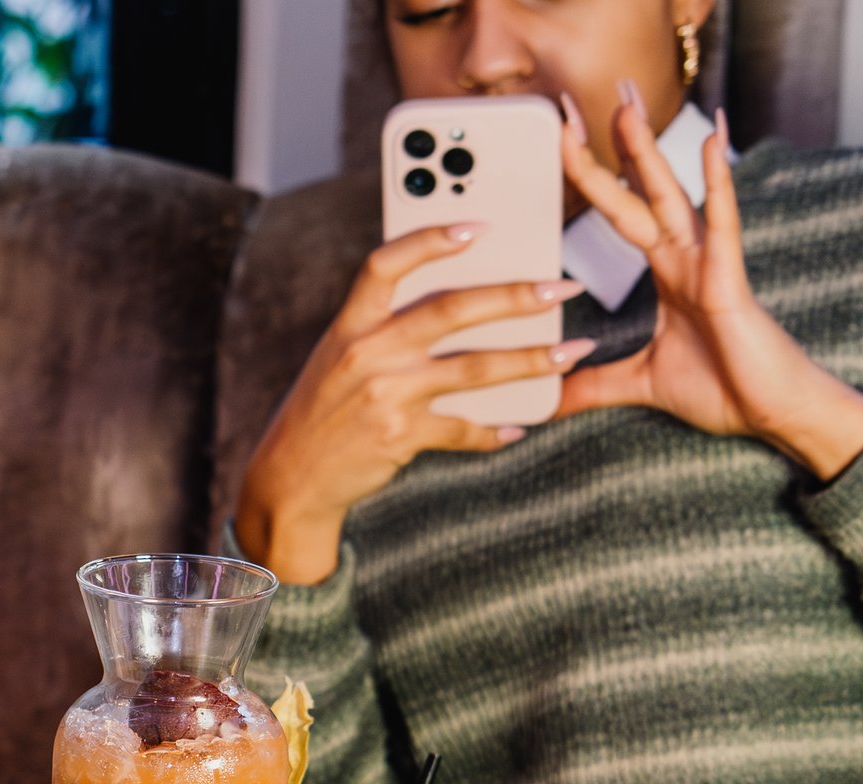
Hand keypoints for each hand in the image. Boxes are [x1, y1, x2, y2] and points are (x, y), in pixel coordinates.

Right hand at [235, 227, 592, 584]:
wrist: (291, 478)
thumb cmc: (323, 410)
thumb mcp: (338, 357)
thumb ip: (384, 327)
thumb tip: (457, 301)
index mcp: (350, 325)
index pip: (386, 265)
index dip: (430, 239)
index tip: (478, 227)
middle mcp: (366, 353)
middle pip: (451, 310)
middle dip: (515, 296)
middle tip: (562, 287)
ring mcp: (385, 395)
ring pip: (474, 369)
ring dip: (530, 360)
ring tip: (571, 351)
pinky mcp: (400, 436)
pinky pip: (463, 428)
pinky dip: (494, 430)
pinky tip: (519, 426)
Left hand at [556, 87, 862, 478]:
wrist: (773, 411)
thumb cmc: (722, 388)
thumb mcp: (639, 384)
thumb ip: (592, 385)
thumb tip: (549, 400)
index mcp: (667, 273)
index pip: (620, 214)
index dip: (593, 179)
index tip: (563, 144)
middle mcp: (686, 257)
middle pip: (639, 193)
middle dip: (611, 150)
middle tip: (578, 106)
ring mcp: (709, 263)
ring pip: (672, 197)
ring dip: (648, 153)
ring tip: (626, 107)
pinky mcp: (730, 281)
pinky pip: (722, 225)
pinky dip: (717, 184)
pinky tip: (710, 143)